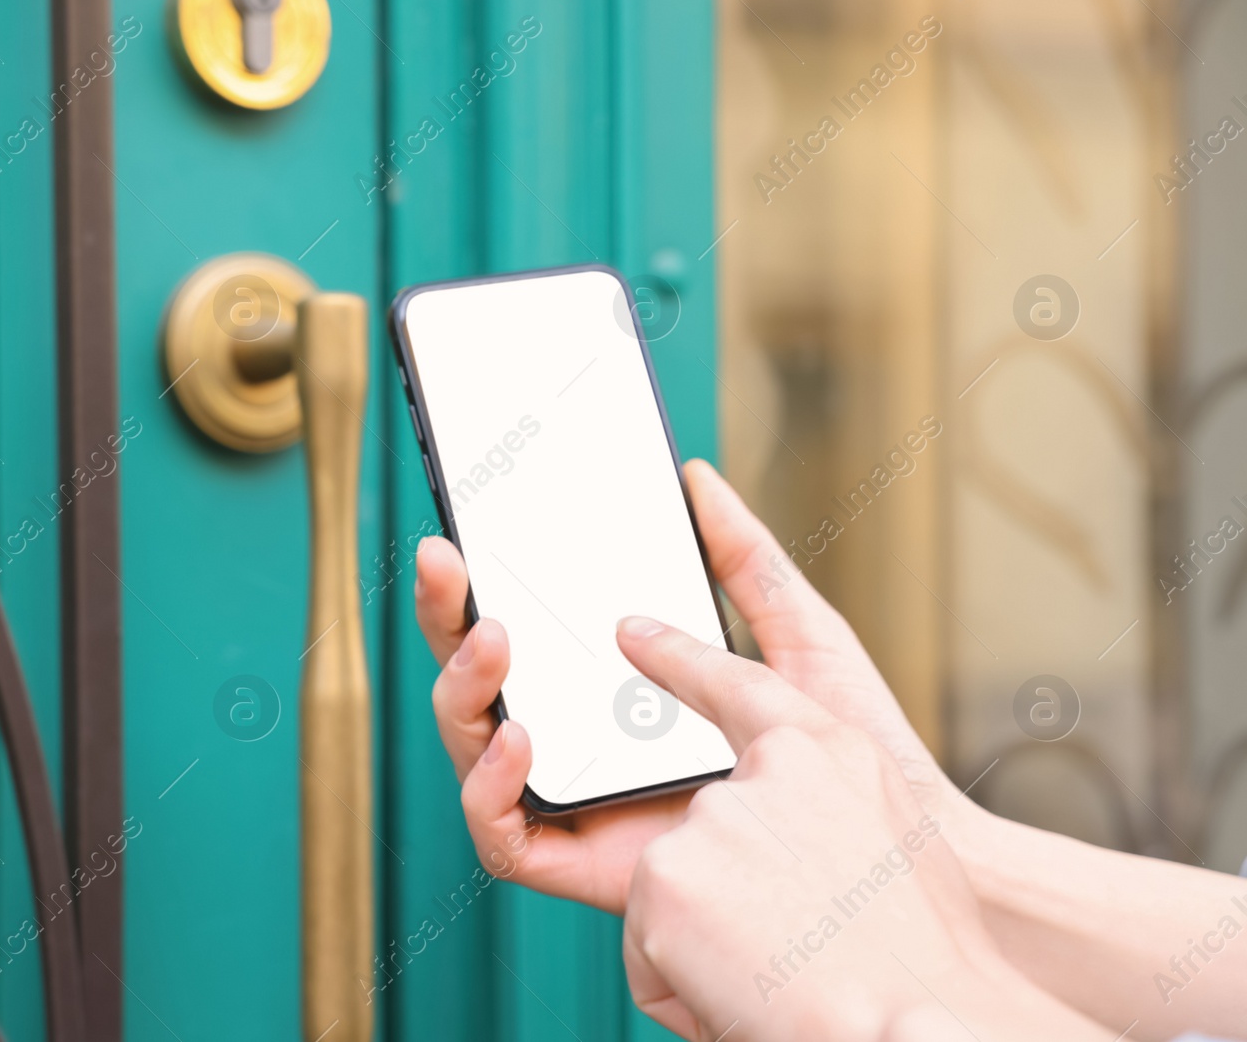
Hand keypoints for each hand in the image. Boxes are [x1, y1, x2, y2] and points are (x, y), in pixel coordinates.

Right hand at [414, 459, 958, 913]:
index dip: (474, 590)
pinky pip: (503, 837)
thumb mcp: (795, 631)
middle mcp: (583, 745)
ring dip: (463, 689)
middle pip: (481, 682)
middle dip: (445, 617)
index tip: (459, 535)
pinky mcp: (586, 867)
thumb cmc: (857, 751)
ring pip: (476, 749)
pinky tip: (521, 736)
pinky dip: (490, 786)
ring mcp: (580, 804)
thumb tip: (696, 480)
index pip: (525, 636)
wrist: (903, 844)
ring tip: (494, 637)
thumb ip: (743, 560)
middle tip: (444, 560)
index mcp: (616, 690)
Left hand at [617, 617, 1108, 1041]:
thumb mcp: (898, 846)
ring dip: (712, 940)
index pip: (740, 686)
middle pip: (710, 829)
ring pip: (676, 886)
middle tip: (797, 944)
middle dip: (735, 894)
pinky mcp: (666, 870)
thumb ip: (828, 813)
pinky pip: (647, 937)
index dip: (681, 658)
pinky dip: (679, 978)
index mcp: (831, 753)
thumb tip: (779, 827)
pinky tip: (739, 993)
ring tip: (783, 976)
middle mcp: (767, 771)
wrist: (920, 1023)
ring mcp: (712, 817)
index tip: (631, 634)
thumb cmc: (926, 957)